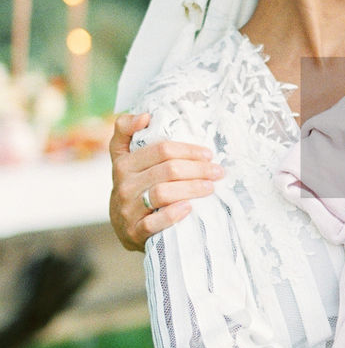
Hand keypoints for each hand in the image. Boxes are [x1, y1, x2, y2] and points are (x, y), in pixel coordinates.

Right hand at [109, 112, 223, 249]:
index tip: (208, 153)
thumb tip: (145, 115)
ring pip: (163, 193)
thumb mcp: (125, 157)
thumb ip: (127, 131)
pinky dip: (173, 214)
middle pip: (167, 170)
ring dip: (191, 188)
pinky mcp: (134, 231)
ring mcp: (127, 208)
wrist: (124, 227)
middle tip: (218, 171)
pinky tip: (189, 208)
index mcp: (123, 161)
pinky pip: (154, 222)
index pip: (161, 150)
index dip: (188, 150)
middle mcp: (122, 183)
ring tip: (211, 187)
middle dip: (198, 169)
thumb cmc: (134, 185)